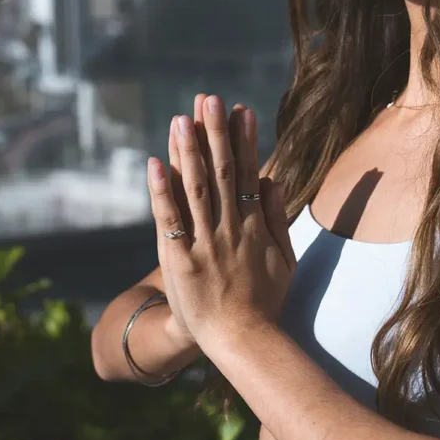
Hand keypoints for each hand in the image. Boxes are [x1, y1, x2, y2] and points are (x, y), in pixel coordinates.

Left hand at [147, 94, 296, 351]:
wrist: (243, 340)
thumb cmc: (266, 301)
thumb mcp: (285, 258)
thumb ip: (278, 218)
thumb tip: (273, 180)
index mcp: (254, 225)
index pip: (249, 173)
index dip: (244, 140)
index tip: (240, 110)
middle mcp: (230, 227)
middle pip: (222, 172)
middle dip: (214, 133)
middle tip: (209, 99)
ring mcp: (205, 242)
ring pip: (195, 189)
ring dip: (188, 151)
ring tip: (181, 118)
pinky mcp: (180, 260)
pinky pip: (170, 220)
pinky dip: (162, 191)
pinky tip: (155, 163)